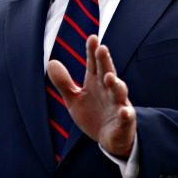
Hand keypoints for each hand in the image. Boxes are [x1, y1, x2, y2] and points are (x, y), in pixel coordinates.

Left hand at [47, 35, 135, 157]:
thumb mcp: (75, 99)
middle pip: (108, 72)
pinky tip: (124, 112)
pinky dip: (126, 114)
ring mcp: (118, 104)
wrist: (110, 139)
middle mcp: (109, 90)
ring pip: (119, 92)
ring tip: (110, 77)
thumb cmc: (94, 115)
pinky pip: (126, 117)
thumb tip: (51, 62)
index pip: (94, 64)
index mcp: (96, 82)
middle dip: (105, 61)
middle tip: (102, 49)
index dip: (92, 52)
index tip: (92, 38)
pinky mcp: (124, 121)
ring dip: (116, 84)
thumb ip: (64, 82)